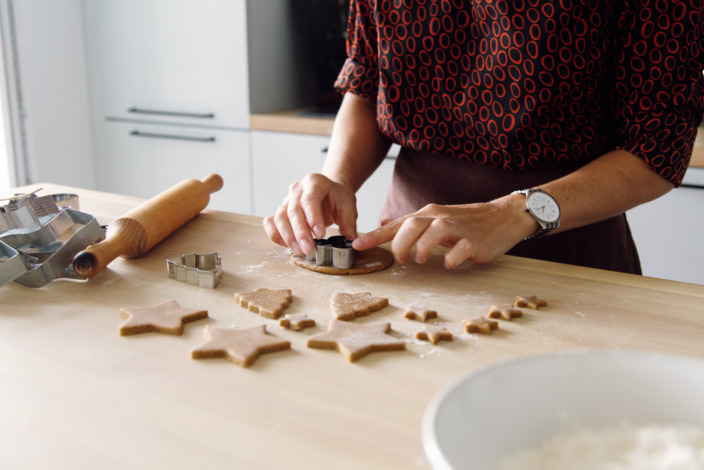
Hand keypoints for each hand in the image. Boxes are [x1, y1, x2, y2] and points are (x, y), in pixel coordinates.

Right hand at [263, 173, 357, 255]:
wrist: (329, 190)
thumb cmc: (337, 197)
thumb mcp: (348, 206)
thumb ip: (349, 223)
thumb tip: (352, 242)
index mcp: (315, 182)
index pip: (310, 200)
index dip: (313, 218)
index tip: (320, 235)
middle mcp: (297, 189)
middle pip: (293, 211)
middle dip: (300, 233)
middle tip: (309, 249)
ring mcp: (286, 199)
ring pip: (280, 218)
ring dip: (288, 237)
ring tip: (300, 251)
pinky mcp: (281, 210)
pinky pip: (271, 222)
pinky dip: (276, 235)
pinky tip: (288, 246)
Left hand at [352, 199, 533, 268]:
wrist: (503, 216)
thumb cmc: (466, 221)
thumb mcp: (435, 218)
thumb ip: (409, 224)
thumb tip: (383, 223)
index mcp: (428, 215)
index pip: (397, 224)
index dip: (375, 235)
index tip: (357, 245)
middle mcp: (440, 218)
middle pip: (412, 224)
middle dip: (400, 243)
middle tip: (401, 259)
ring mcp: (458, 229)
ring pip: (434, 231)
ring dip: (423, 247)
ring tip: (420, 260)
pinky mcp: (475, 241)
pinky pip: (461, 248)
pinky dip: (453, 257)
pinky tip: (450, 264)